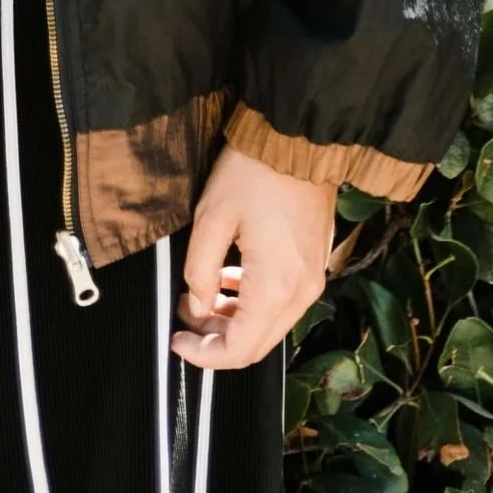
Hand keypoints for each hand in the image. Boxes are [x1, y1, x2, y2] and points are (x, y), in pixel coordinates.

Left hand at [172, 142, 336, 369]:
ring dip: (234, 319)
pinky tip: (230, 278)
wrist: (298, 138)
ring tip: (202, 296)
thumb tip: (197, 303)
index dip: (204, 354)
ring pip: (270, 324)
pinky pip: (283, 300)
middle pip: (257, 343)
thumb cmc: (256, 171)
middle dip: (216, 338)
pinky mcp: (314, 264)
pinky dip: (254, 301)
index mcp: (276, 287)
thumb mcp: (211, 217)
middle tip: (185, 318)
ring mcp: (312, 279)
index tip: (178, 341)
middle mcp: (301, 292)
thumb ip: (200, 269)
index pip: (239, 349)